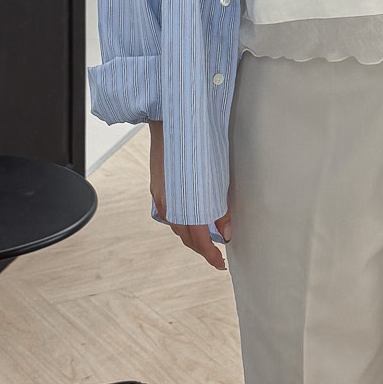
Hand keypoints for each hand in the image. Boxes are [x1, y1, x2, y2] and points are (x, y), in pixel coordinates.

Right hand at [149, 120, 230, 271]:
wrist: (172, 120)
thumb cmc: (199, 144)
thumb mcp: (218, 178)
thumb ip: (220, 208)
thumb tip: (225, 231)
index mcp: (186, 206)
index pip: (200, 241)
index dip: (211, 255)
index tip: (220, 263)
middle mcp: (169, 205)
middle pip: (186, 238)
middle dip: (201, 248)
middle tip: (215, 253)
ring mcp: (160, 196)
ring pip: (175, 226)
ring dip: (190, 235)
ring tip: (206, 237)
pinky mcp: (157, 186)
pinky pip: (168, 213)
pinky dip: (180, 221)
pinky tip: (189, 218)